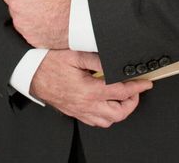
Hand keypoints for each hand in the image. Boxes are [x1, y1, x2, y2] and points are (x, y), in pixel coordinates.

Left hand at [1, 0, 73, 47]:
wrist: (81, 18)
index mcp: (18, 1)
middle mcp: (19, 19)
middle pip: (15, 6)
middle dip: (25, 0)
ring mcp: (26, 32)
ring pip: (22, 19)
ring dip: (30, 14)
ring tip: (48, 8)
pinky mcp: (35, 41)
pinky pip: (30, 32)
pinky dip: (37, 26)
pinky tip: (50, 20)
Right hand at [31, 49, 152, 126]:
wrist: (32, 75)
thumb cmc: (50, 63)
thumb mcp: (76, 55)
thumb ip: (97, 59)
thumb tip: (115, 61)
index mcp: (88, 90)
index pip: (121, 92)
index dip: (137, 87)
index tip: (146, 83)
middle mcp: (86, 105)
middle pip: (118, 113)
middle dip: (132, 102)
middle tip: (136, 89)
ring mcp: (81, 111)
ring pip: (109, 121)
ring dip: (120, 110)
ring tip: (124, 97)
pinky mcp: (76, 113)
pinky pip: (97, 122)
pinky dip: (108, 116)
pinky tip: (108, 103)